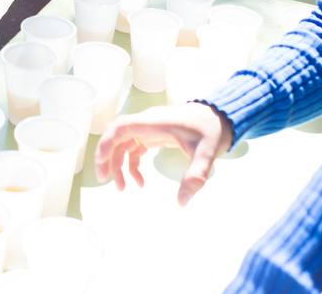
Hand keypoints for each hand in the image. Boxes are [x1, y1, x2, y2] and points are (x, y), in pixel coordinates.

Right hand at [95, 102, 232, 204]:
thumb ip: (195, 176)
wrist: (220, 118)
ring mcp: (149, 129)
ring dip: (118, 164)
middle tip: (105, 180)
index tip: (101, 164)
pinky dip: (132, 165)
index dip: (105, 143)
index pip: (120, 127)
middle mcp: (147, 123)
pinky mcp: (154, 135)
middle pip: (116, 136)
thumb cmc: (211, 130)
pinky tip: (140, 183)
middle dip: (106, 157)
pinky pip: (134, 149)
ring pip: (123, 144)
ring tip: (121, 188)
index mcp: (153, 122)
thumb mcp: (206, 153)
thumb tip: (181, 202)